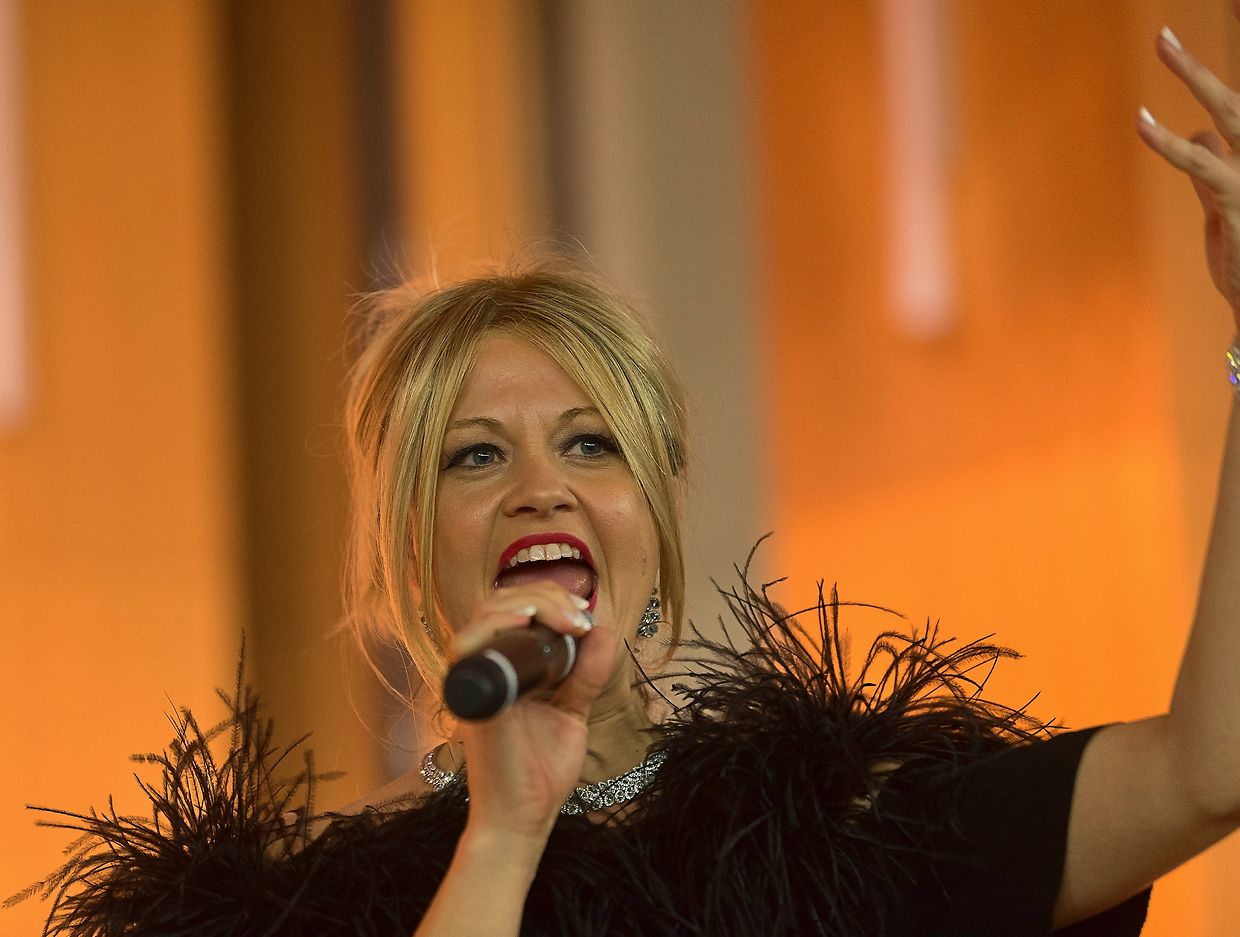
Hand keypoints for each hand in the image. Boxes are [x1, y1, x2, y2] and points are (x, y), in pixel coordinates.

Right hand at [449, 582, 617, 843]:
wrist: (525, 817)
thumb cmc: (541, 769)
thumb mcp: (572, 710)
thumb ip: (585, 673)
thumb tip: (603, 630)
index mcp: (508, 668)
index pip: (515, 610)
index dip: (548, 599)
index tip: (583, 617)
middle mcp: (487, 668)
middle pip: (500, 604)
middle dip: (544, 597)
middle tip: (576, 618)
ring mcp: (476, 681)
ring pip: (483, 616)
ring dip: (524, 604)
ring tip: (561, 619)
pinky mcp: (470, 697)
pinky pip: (466, 649)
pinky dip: (492, 627)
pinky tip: (521, 622)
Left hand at [1138, 13, 1239, 333]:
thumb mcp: (1224, 211)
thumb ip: (1208, 172)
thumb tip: (1194, 133)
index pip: (1234, 112)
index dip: (1207, 85)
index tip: (1178, 53)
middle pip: (1236, 100)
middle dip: (1200, 66)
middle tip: (1165, 34)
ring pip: (1229, 111)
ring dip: (1194, 73)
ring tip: (1164, 42)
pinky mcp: (1239, 201)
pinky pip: (1202, 164)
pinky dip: (1168, 143)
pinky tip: (1143, 121)